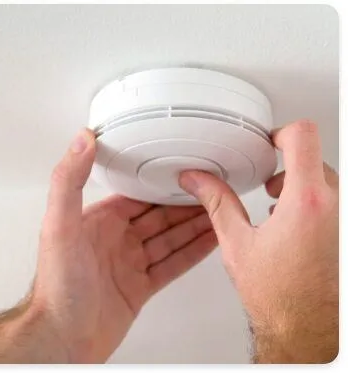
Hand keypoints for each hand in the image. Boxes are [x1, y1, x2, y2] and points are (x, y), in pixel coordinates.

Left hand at [30, 129, 216, 361]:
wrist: (64, 338)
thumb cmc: (58, 286)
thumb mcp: (60, 224)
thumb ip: (69, 181)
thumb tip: (81, 140)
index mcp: (101, 221)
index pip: (139, 195)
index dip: (162, 184)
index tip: (183, 173)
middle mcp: (117, 240)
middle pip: (160, 216)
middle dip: (185, 205)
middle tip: (211, 192)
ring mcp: (131, 264)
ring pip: (170, 239)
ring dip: (194, 226)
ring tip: (219, 213)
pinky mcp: (141, 286)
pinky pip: (173, 264)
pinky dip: (192, 253)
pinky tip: (209, 242)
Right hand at [179, 120, 338, 362]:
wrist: (306, 331)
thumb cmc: (279, 298)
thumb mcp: (238, 243)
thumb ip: (217, 202)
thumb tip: (197, 180)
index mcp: (307, 203)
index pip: (303, 137)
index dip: (281, 133)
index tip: (270, 144)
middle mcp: (337, 208)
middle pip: (314, 158)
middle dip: (287, 168)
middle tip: (270, 185)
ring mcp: (346, 221)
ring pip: (328, 181)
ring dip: (303, 186)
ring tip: (281, 207)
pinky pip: (337, 201)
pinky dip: (318, 203)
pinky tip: (297, 224)